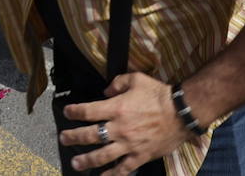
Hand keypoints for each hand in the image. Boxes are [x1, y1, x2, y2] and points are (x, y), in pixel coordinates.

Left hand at [59, 73, 189, 175]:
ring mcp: (129, 144)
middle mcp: (119, 128)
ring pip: (102, 155)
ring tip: (75, 163)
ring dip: (86, 160)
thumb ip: (117, 83)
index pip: (88, 111)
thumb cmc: (159, 94)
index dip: (74, 111)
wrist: (181, 112)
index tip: (67, 112)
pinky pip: (123, 168)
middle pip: (90, 135)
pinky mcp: (140, 156)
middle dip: (73, 138)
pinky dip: (111, 174)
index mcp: (117, 108)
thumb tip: (106, 90)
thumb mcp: (137, 79)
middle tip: (63, 139)